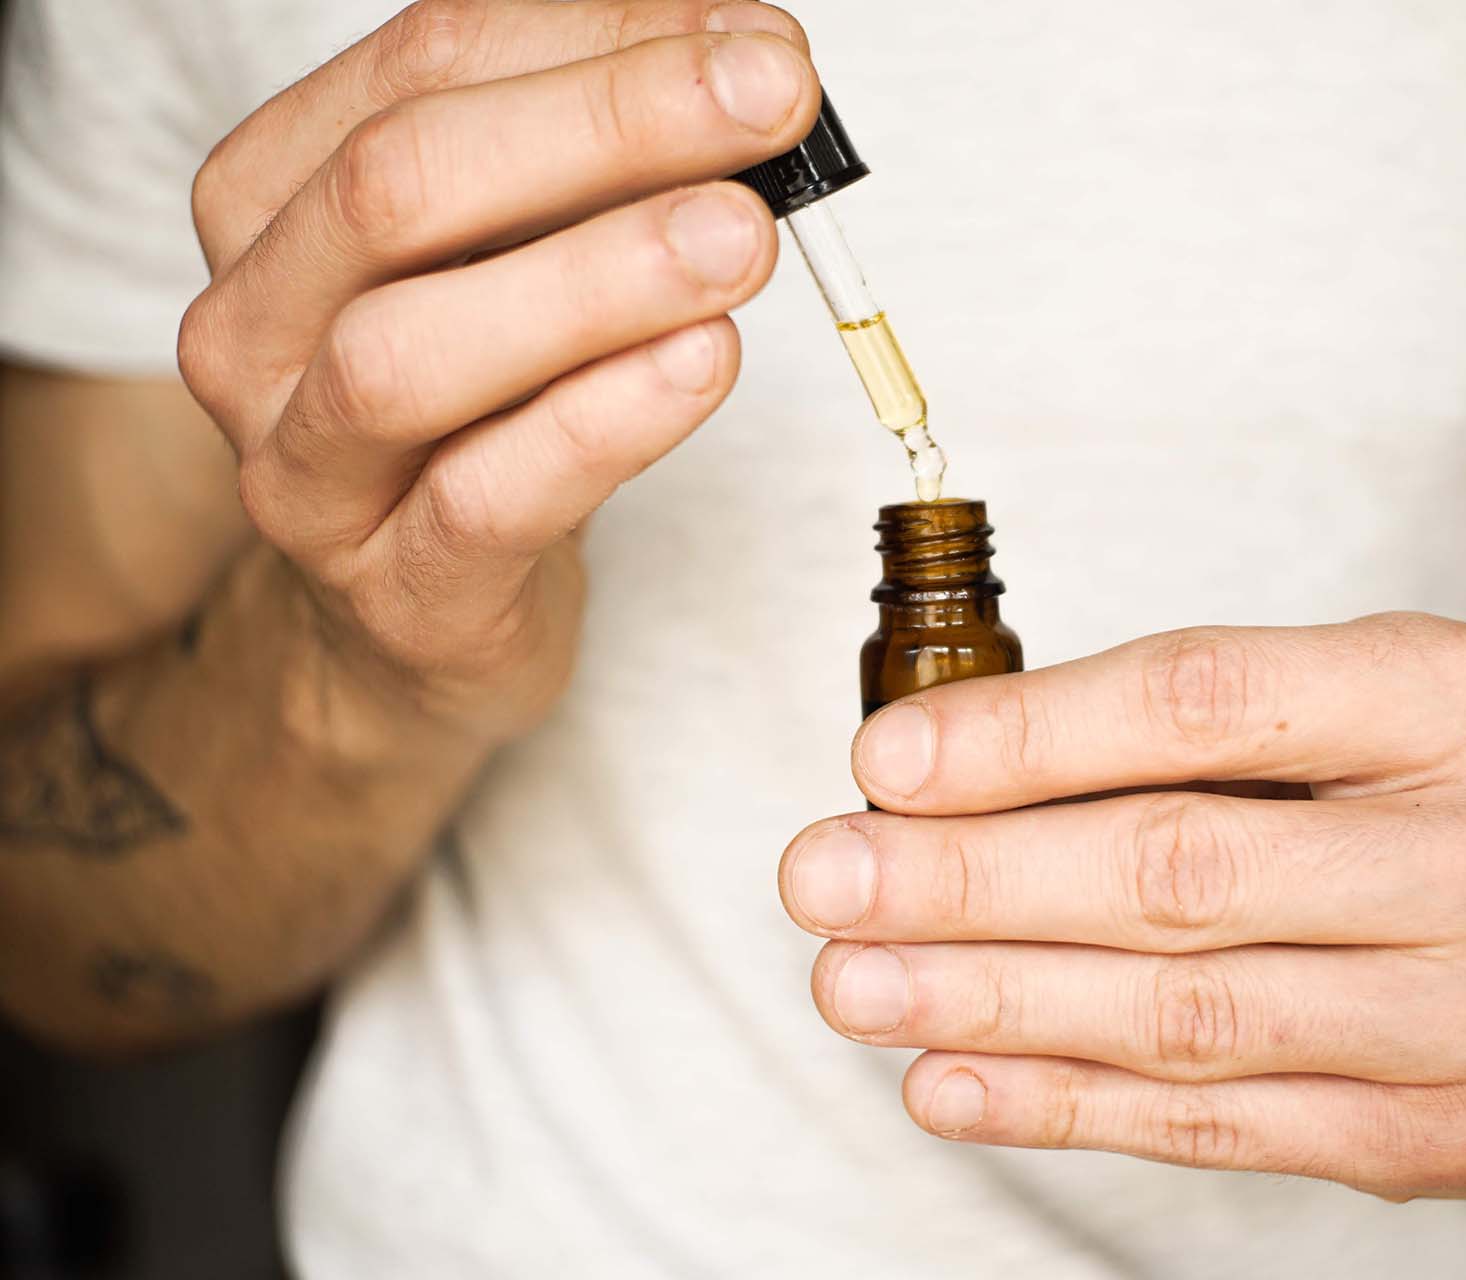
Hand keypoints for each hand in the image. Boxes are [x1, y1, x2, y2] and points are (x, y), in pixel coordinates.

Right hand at [178, 1, 816, 739]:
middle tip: (768, 103)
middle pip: (400, 187)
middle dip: (605, 126)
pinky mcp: (392, 589)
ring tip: (742, 238)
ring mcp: (306, 471)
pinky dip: (600, 425)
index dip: (601, 38)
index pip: (424, 67)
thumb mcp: (518, 259)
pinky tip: (703, 361)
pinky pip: (484, 500)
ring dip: (597, 279)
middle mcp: (257, 327)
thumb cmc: (483, 410)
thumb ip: (597, 164)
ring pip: (409, 353)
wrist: (424, 613)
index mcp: (273, 198)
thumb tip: (748, 65)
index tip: (757, 45)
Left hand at [780, 615, 1465, 1199]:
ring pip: (1185, 1012)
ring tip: (853, 983)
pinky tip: (954, 1080)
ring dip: (991, 1003)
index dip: (1027, 734)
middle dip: (972, 880)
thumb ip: (1189, 731)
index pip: (1207, 703)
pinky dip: (1066, 1105)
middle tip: (824, 877)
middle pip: (1181, 867)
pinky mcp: (1451, 1138)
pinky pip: (1217, 1126)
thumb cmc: (1460, 800)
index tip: (885, 761)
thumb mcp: (1368, 707)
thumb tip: (939, 770)